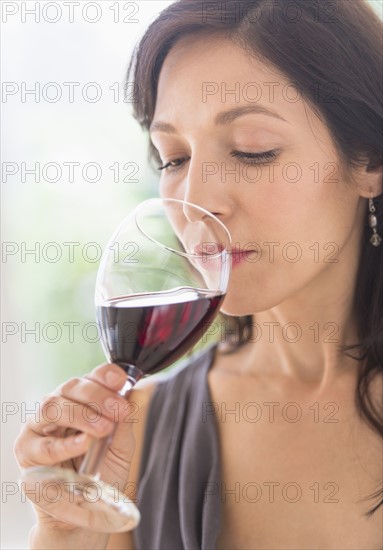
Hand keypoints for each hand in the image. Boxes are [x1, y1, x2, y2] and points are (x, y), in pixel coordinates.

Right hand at [14, 363, 135, 530]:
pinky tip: (84, 443)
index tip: (120, 379)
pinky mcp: (27, 451)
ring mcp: (39, 427)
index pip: (90, 378)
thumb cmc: (102, 474)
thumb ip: (126, 421)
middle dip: (97, 395)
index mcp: (81, 401)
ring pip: (52, 407)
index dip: (104, 375)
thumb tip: (138, 392)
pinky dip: (65, 444)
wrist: (85, 513)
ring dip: (80, 414)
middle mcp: (59, 407)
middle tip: (118, 410)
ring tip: (103, 428)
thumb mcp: (121, 447)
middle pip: (71, 387)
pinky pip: (43, 444)